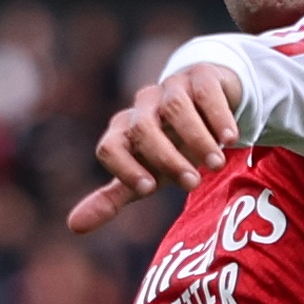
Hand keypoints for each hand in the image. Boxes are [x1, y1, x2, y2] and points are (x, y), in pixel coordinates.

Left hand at [67, 61, 243, 234]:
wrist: (204, 103)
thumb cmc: (169, 145)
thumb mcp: (145, 173)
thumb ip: (112, 198)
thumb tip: (74, 226)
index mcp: (124, 131)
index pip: (109, 146)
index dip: (125, 168)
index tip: (150, 189)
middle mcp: (143, 107)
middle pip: (143, 129)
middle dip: (167, 158)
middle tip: (192, 184)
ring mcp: (171, 88)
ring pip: (175, 108)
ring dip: (196, 138)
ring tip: (217, 164)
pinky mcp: (200, 76)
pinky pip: (204, 92)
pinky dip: (217, 116)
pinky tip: (230, 138)